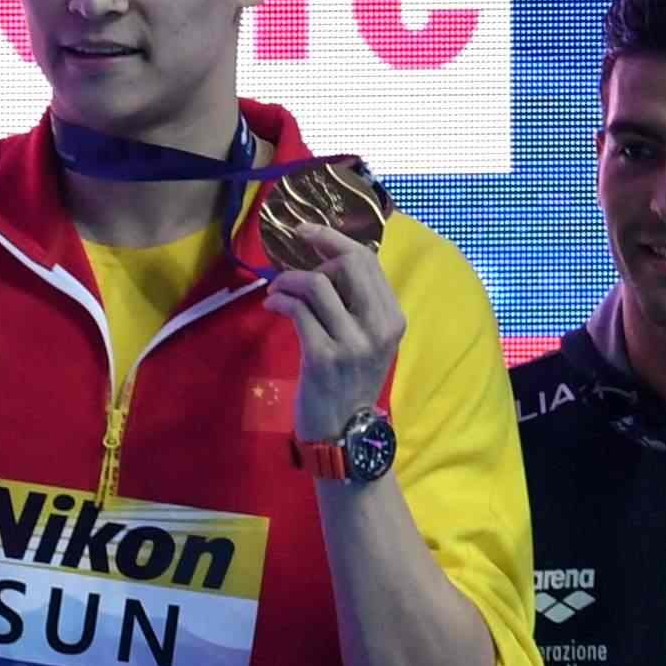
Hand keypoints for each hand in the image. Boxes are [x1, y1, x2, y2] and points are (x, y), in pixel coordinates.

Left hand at [261, 216, 406, 448]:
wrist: (343, 434)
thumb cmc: (350, 384)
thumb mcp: (367, 341)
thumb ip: (358, 304)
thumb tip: (327, 261)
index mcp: (393, 318)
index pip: (368, 261)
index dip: (334, 239)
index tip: (307, 231)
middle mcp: (378, 327)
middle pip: (348, 263)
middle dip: (314, 255)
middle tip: (292, 271)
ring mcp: (352, 343)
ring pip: (318, 284)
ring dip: (289, 280)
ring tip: (277, 290)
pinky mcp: (323, 357)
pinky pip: (298, 311)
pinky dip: (280, 300)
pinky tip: (273, 305)